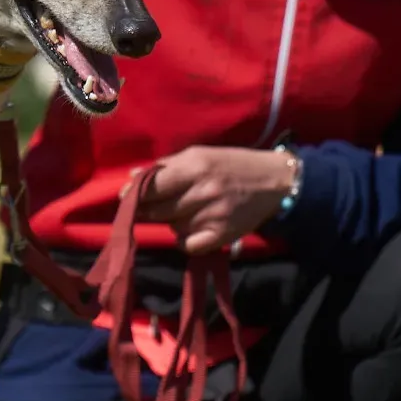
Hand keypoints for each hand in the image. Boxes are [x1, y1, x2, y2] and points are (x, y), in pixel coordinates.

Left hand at [133, 145, 298, 254]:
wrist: (276, 181)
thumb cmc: (233, 164)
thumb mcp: (201, 155)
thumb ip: (167, 166)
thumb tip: (132, 176)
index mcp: (196, 167)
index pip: (154, 185)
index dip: (135, 194)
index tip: (124, 199)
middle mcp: (204, 191)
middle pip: (159, 210)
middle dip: (148, 211)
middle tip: (147, 209)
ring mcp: (214, 215)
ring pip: (173, 227)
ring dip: (171, 222)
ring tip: (184, 211)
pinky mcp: (223, 235)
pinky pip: (189, 245)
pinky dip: (185, 240)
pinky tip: (193, 229)